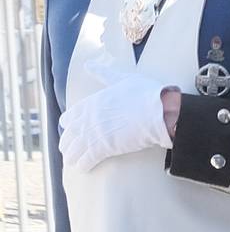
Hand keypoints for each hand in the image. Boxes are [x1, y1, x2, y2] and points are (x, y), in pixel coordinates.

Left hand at [57, 61, 173, 173]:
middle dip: (68, 144)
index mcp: (90, 104)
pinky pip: (85, 161)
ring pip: (73, 150)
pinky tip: (84, 167)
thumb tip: (89, 64)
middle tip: (71, 149)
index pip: (68, 118)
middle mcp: (86, 120)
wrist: (160, 112)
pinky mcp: (103, 149)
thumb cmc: (145, 94)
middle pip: (68, 136)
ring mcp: (93, 135)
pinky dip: (82, 165)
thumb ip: (104, 73)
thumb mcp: (122, 78)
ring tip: (75, 161)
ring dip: (73, 156)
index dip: (69, 126)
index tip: (73, 130)